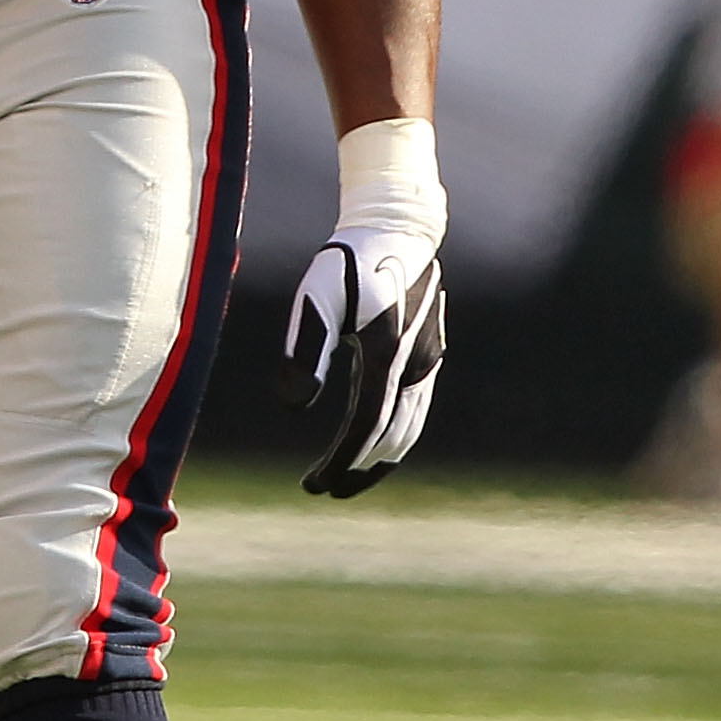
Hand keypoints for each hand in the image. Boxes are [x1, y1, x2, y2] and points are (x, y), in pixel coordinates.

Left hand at [277, 224, 444, 497]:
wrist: (395, 229)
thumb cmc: (348, 261)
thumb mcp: (317, 296)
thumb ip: (305, 348)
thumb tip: (294, 408)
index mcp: (386, 351)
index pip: (366, 424)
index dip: (342, 460)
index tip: (315, 485)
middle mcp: (414, 362)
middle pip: (392, 436)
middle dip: (360, 469)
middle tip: (326, 491)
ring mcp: (425, 360)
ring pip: (409, 426)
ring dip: (382, 459)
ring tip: (351, 479)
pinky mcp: (426, 356)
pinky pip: (413, 408)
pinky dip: (395, 434)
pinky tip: (372, 442)